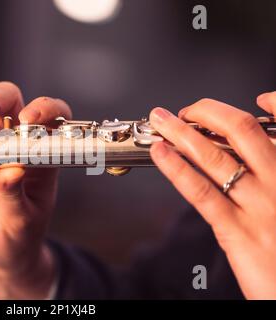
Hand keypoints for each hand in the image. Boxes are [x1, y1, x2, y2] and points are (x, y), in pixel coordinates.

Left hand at [149, 93, 275, 298]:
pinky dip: (177, 167)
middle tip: (186, 110)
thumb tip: (251, 158)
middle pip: (242, 131)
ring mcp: (261, 207)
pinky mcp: (239, 232)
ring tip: (161, 120)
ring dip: (182, 132)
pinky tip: (160, 153)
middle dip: (208, 112)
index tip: (259, 98)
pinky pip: (202, 191)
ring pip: (216, 156)